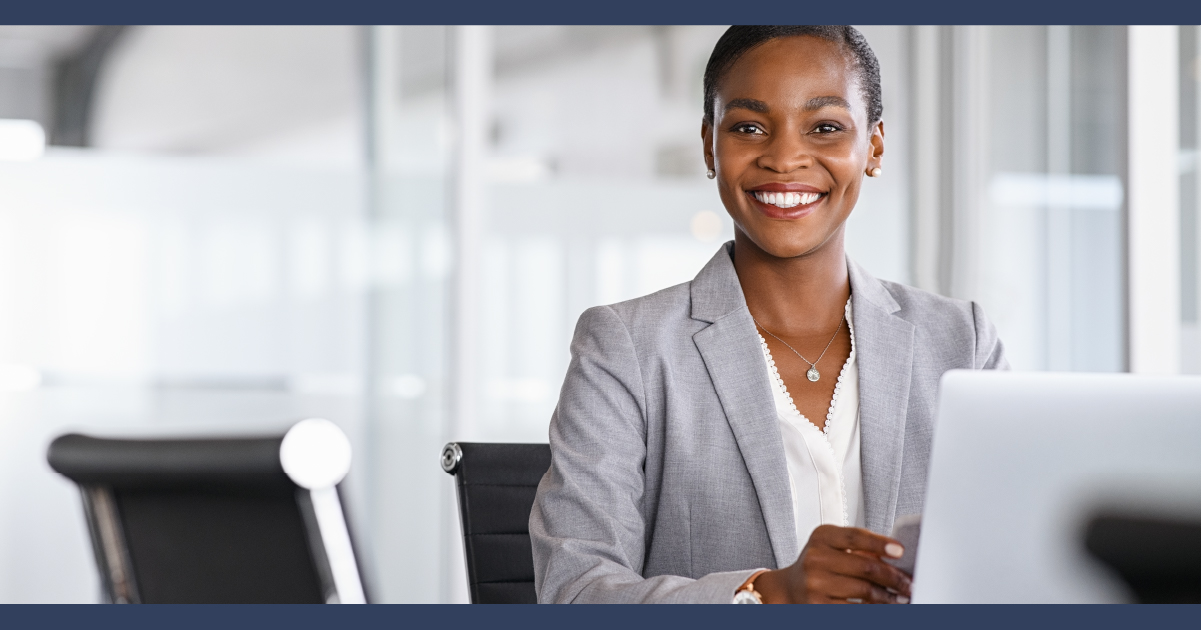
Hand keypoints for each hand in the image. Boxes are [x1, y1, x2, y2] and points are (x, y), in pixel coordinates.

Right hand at [751, 524, 911, 603]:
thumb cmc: (818, 566)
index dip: (880, 543)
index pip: (855, 536)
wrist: (789, 589)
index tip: (900, 550)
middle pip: (865, 566)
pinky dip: (874, 609)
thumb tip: (895, 559)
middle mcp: (816, 559)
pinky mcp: (819, 606)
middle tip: (909, 583)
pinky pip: (856, 609)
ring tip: (901, 598)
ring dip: (889, 596)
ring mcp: (816, 584)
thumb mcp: (831, 547)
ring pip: (864, 590)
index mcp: (821, 537)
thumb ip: (858, 548)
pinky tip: (883, 608)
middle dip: (893, 576)